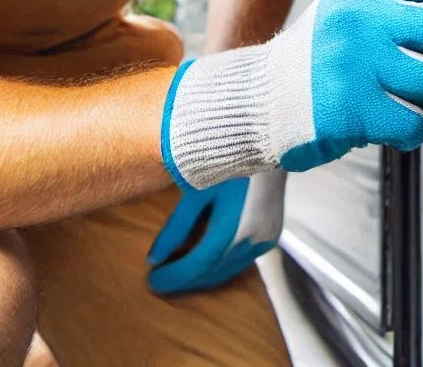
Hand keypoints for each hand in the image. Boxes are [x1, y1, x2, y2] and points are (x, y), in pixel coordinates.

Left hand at [147, 170, 284, 294]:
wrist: (271, 141)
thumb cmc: (229, 159)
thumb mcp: (198, 190)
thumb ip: (176, 227)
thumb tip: (153, 259)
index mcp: (234, 228)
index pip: (198, 265)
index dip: (172, 277)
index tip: (151, 281)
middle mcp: (253, 241)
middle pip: (213, 272)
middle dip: (185, 279)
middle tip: (159, 278)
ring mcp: (266, 239)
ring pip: (228, 269)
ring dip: (203, 274)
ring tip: (177, 270)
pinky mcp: (272, 235)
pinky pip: (241, 260)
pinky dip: (220, 263)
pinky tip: (204, 258)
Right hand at [161, 0, 422, 188]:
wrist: (256, 99)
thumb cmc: (318, 57)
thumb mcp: (353, 12)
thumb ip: (405, 7)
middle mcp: (360, 17)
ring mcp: (353, 60)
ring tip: (410, 101)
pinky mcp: (349, 106)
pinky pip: (414, 124)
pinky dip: (412, 131)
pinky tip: (386, 124)